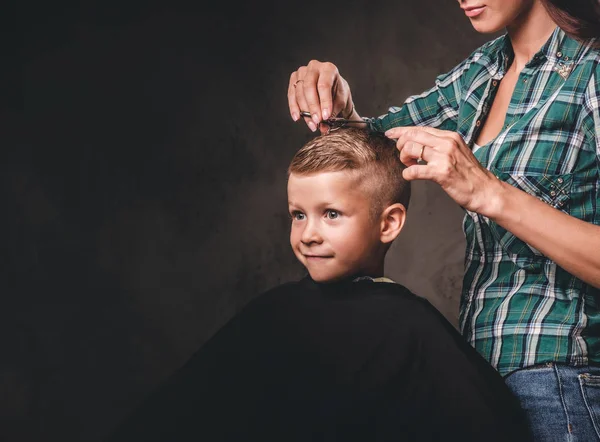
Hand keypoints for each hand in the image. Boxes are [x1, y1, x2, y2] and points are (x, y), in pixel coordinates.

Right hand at [288, 60, 353, 132]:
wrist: (332, 91)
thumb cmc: (337, 94)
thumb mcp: (340, 103)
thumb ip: (333, 113)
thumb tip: (323, 127)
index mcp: (329, 68)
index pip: (324, 85)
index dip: (324, 102)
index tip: (325, 116)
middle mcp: (314, 67)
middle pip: (309, 87)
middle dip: (313, 107)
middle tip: (317, 121)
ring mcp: (302, 72)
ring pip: (299, 92)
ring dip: (304, 111)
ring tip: (312, 124)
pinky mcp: (293, 80)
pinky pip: (291, 95)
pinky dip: (294, 108)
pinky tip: (297, 118)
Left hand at [385, 126, 501, 214]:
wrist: (485, 191)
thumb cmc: (469, 175)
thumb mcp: (456, 152)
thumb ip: (439, 145)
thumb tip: (417, 143)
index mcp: (449, 136)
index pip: (419, 129)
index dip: (401, 131)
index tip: (390, 133)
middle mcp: (446, 143)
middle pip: (412, 135)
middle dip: (400, 145)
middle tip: (403, 157)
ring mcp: (444, 157)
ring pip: (410, 149)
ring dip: (404, 159)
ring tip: (410, 166)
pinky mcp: (441, 173)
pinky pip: (414, 170)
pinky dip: (407, 174)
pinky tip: (411, 176)